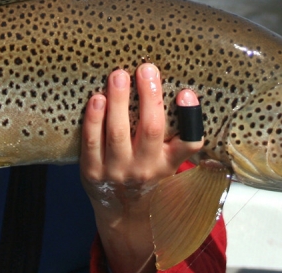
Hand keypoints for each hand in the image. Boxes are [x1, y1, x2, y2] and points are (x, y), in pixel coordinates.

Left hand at [80, 64, 203, 272]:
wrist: (122, 211)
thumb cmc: (147, 172)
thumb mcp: (168, 159)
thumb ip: (177, 132)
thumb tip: (183, 89)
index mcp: (169, 162)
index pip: (189, 143)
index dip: (190, 117)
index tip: (187, 93)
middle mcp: (146, 168)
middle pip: (150, 130)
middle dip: (149, 97)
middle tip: (146, 69)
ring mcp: (117, 171)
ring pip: (118, 133)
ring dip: (118, 101)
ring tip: (119, 76)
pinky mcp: (92, 171)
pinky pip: (91, 141)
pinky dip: (93, 119)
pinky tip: (96, 98)